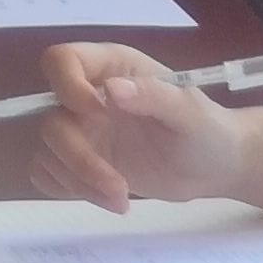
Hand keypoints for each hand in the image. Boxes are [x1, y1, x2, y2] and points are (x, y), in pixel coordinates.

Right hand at [9, 43, 246, 211]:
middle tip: (119, 187)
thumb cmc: (208, 131)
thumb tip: (112, 88)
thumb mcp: (191, 113)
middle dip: (80, 159)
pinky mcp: (79, 161)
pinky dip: (69, 189)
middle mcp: (88, 96)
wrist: (215, 168)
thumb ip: (155, 95)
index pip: (61, 61)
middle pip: (51, 119)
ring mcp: (82, 130)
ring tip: (121, 201)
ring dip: (79, 181)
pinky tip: (106, 198)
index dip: (66, 85)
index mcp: (112, 68)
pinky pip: (48, 173)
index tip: (96, 114)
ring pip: (48, 152)